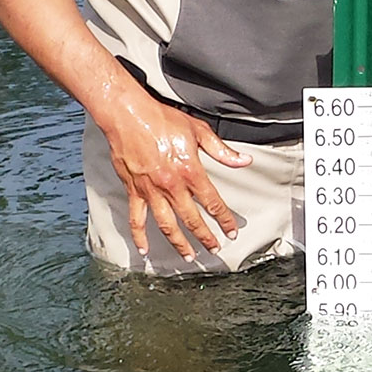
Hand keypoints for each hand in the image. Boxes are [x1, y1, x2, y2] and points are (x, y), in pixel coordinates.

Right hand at [100, 91, 252, 261]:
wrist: (128, 115)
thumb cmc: (161, 119)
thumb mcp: (198, 131)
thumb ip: (221, 151)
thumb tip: (243, 160)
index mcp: (190, 171)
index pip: (213, 202)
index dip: (224, 219)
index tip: (231, 231)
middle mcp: (171, 185)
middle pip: (192, 219)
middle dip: (206, 237)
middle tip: (214, 249)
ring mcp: (151, 191)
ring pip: (167, 225)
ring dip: (179, 243)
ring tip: (188, 256)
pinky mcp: (134, 190)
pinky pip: (137, 218)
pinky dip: (139, 236)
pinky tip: (144, 249)